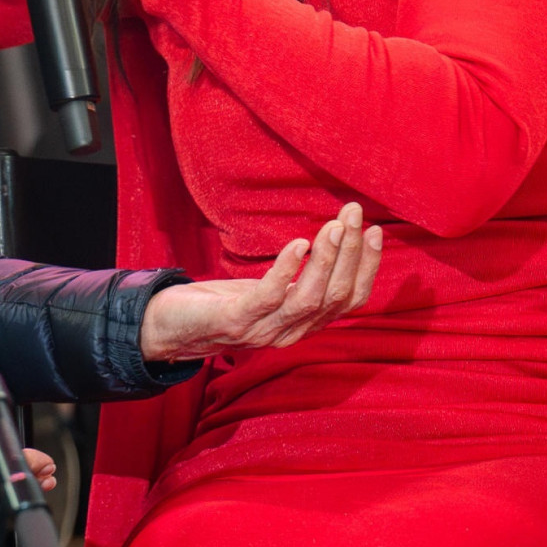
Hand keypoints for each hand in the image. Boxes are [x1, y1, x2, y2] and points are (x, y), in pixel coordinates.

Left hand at [139, 204, 383, 360]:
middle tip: (355, 214)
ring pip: (309, 299)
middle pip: (336, 298)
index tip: (376, 231)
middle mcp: (290, 332)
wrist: (170, 328)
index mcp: (303, 324)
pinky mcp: (235, 322)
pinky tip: (297, 244)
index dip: (367, 268)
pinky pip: (268, 298)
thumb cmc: (223, 304)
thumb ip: (300, 279)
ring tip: (335, 226)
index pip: (350, 301)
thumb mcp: (269, 291)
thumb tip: (333, 240)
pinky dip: (286, 270)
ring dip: (327, 260)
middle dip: (352, 254)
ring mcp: (263, 331)